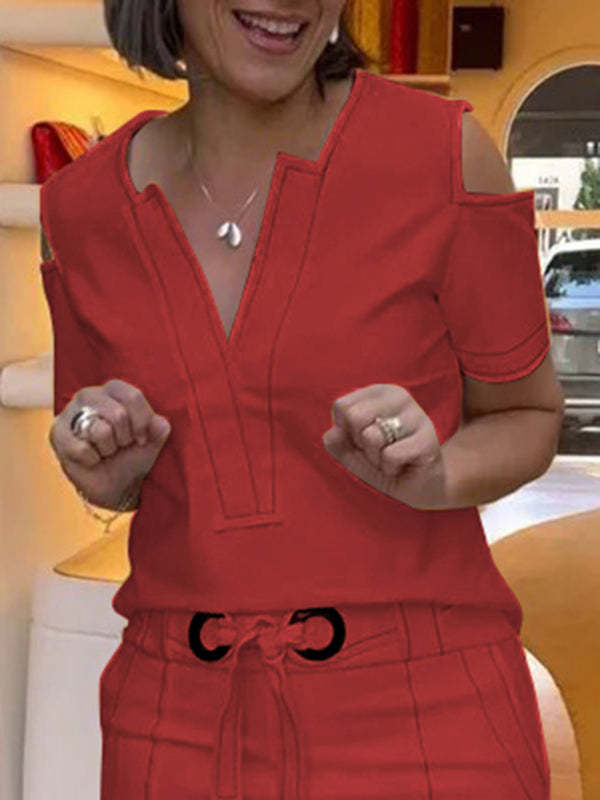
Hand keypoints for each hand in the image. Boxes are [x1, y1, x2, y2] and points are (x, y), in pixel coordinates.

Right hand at [49, 379, 170, 509]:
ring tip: (105, 450)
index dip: (142, 423)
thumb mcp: (153, 441)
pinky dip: (93, 460)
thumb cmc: (132, 454)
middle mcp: (89, 394)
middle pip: (118, 414)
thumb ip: (159, 429)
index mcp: (114, 389)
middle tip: (120, 445)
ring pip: (100, 431)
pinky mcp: (57, 434)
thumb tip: (159, 423)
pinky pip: (82, 449)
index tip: (142, 439)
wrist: (115, 484)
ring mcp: (69, 413)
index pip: (133, 396)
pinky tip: (91, 459)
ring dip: (108, 449)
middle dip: (125, 438)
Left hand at [321, 383, 447, 509]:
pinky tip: (403, 465)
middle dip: (359, 443)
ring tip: (391, 458)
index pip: (341, 406)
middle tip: (376, 450)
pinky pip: (389, 456)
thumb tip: (332, 433)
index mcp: (379, 392)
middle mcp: (399, 396)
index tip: (362, 439)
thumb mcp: (352, 452)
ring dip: (375, 458)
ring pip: (371, 437)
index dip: (345, 432)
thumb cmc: (382, 462)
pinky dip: (389, 468)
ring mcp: (416, 416)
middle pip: (354, 416)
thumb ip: (336, 441)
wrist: (418, 486)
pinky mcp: (427, 439)